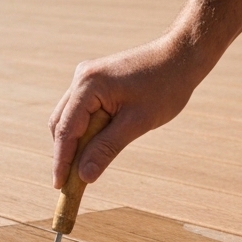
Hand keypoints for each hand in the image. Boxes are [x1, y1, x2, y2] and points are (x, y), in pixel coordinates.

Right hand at [48, 33, 212, 187]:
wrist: (181, 55)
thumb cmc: (165, 86)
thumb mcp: (136, 122)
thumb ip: (106, 149)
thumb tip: (84, 176)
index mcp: (88, 85)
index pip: (65, 130)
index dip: (61, 161)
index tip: (59, 186)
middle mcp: (81, 78)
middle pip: (61, 124)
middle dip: (65, 154)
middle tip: (71, 183)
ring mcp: (87, 77)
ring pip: (69, 117)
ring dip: (75, 143)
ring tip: (84, 170)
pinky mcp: (96, 80)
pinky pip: (82, 110)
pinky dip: (85, 130)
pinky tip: (95, 147)